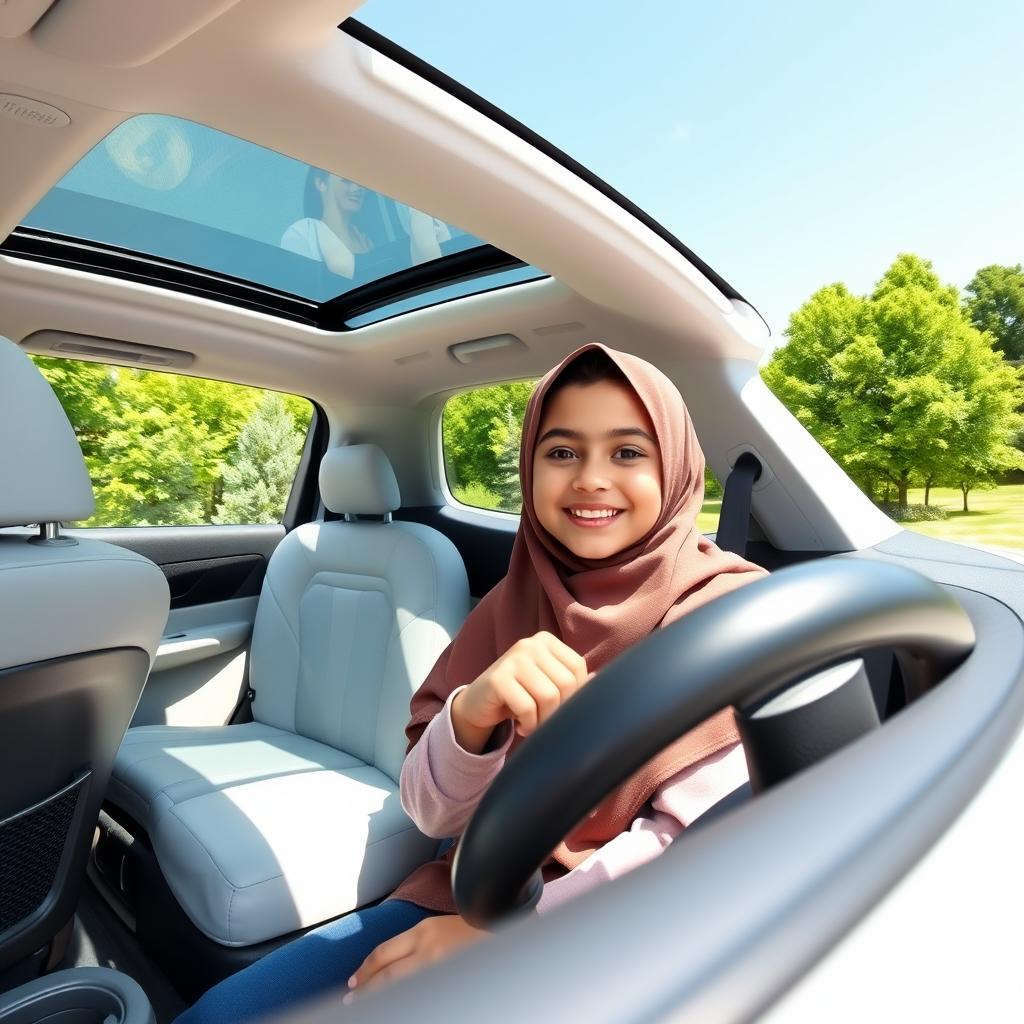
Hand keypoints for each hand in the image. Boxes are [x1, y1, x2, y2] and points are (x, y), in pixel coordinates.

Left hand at [343, 915, 487, 1002]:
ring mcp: (438, 967)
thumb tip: (386, 964)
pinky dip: (403, 1000)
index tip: (352, 981)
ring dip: (379, 996)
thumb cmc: (470, 929)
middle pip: (387, 974)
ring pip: (399, 987)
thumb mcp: (437, 927)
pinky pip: (418, 993)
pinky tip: (395, 1005)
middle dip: (366, 988)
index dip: (364, 970)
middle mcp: (427, 948)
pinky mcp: (448, 980)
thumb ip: (414, 942)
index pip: (383, 953)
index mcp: (423, 931)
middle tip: (351, 1000)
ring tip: (365, 1006)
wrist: (498, 932)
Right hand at [451, 630, 588, 751]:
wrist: (478, 704)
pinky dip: (528, 725)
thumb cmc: (519, 694)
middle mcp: (530, 644)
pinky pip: (527, 708)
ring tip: (532, 723)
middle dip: (559, 711)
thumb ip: (571, 681)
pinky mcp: (498, 678)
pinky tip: (520, 726)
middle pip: (567, 683)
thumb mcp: (546, 684)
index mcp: (546, 641)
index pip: (578, 668)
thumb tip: (601, 681)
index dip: (575, 695)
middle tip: (545, 720)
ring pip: (549, 697)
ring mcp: (513, 658)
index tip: (560, 707)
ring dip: (543, 720)